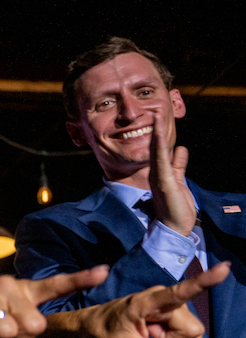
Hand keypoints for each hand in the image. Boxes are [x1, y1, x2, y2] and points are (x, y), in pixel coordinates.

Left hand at [78, 261, 228, 337]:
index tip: (223, 268)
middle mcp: (163, 296)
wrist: (92, 323)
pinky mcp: (171, 307)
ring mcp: (168, 301)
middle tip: (148, 337)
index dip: (204, 281)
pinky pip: (185, 329)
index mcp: (147, 302)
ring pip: (190, 331)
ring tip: (147, 333)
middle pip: (192, 329)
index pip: (181, 292)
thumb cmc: (106, 335)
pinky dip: (171, 336)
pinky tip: (152, 331)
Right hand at [148, 115, 196, 235]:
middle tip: (155, 111)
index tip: (158, 117)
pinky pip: (160, 161)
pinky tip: (159, 136)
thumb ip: (179, 164)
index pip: (159, 148)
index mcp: (160, 171)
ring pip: (157, 151)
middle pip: (155, 146)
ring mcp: (159, 176)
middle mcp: (156, 172)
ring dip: (157, 133)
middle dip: (156, 128)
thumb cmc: (176, 206)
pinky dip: (159, 148)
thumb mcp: (179, 179)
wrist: (174, 226)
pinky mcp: (164, 181)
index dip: (159, 133)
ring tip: (156, 117)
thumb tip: (182, 150)